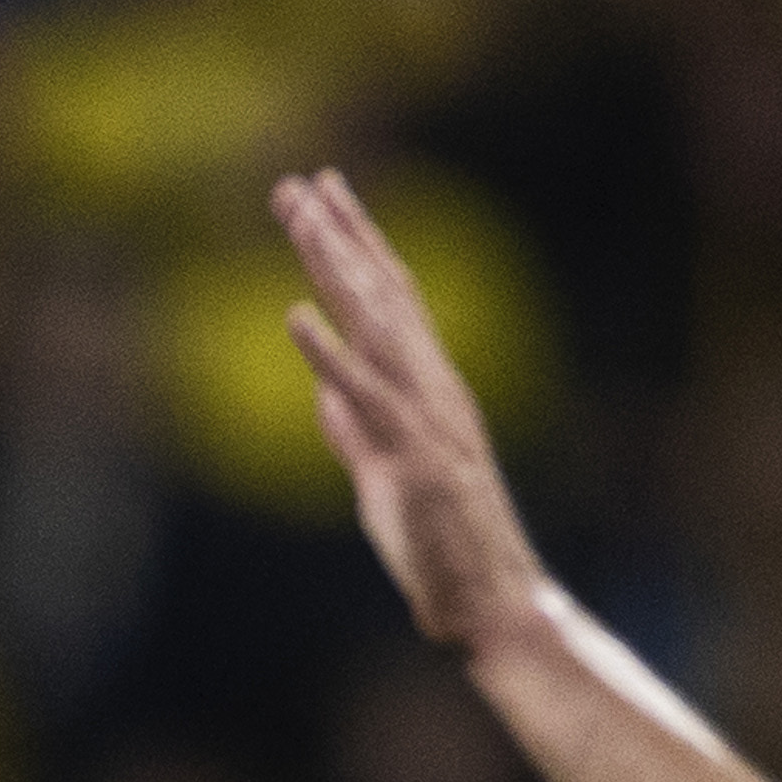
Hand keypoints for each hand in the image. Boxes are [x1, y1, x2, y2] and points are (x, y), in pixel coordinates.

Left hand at [275, 167, 541, 649]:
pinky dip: (328, 354)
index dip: (356, 245)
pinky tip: (294, 315)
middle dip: (338, 235)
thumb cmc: (439, 546)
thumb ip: (354, 434)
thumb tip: (324, 399)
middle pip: (380, 294)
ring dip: (333, 266)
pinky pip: (363, 396)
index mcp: (426, 387)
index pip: (390, 300)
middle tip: (297, 181)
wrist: (488, 600)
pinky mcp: (410, 456)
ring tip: (297, 216)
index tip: (323, 196)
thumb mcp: (383, 478)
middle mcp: (430, 387)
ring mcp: (423, 417)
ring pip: (373, 325)